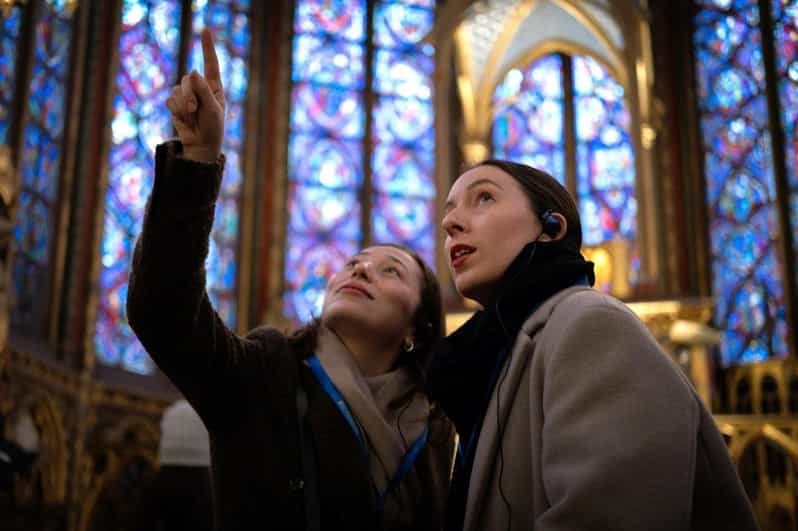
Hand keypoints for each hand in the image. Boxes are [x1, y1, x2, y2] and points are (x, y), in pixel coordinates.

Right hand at [166, 28, 224, 161]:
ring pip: (177, 89)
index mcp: (214, 87)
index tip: (205, 29)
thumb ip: (204, 91)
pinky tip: (184, 119)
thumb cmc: (213, 128)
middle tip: (194, 109)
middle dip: (189, 95)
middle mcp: (200, 87)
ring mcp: (187, 95)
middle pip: (188, 79)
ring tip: (191, 117)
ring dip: (183, 105)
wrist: (201, 145)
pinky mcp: (176, 103)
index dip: (207, 46)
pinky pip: (170, 100)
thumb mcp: (213, 110)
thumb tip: (193, 71)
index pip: (211, 63)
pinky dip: (176, 110)